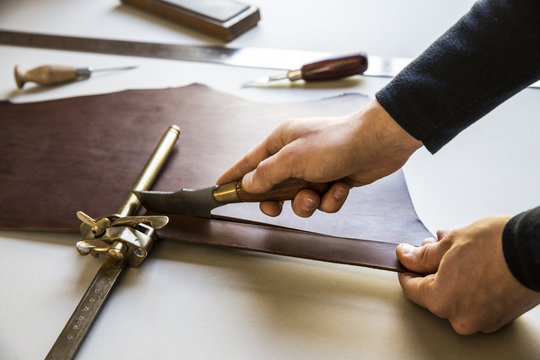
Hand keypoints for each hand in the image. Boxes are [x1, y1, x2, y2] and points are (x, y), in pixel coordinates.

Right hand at [217, 99, 421, 216]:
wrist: (379, 143)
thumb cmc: (336, 142)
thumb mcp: (293, 159)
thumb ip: (266, 174)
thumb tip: (247, 184)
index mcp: (281, 141)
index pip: (249, 162)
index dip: (233, 176)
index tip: (219, 188)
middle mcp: (296, 155)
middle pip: (272, 186)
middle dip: (276, 200)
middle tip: (275, 207)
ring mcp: (315, 169)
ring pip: (298, 198)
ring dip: (307, 202)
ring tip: (318, 194)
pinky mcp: (333, 180)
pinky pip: (322, 201)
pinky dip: (330, 199)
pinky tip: (340, 188)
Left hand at [397, 216, 539, 334]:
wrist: (537, 251)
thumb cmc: (497, 245)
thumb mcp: (449, 243)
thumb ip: (422, 256)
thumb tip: (405, 257)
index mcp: (442, 301)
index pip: (411, 289)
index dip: (406, 269)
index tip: (406, 258)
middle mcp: (460, 318)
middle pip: (433, 291)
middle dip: (430, 266)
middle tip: (432, 245)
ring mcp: (482, 320)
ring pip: (454, 295)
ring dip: (449, 271)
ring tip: (453, 246)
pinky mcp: (499, 317)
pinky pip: (474, 301)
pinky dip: (468, 282)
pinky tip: (470, 260)